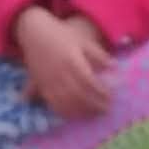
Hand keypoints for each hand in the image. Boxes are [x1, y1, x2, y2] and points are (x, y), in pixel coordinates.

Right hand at [14, 6, 113, 120]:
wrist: (34, 34)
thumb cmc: (61, 36)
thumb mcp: (82, 41)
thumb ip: (98, 55)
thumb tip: (114, 67)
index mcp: (72, 61)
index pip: (89, 82)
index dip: (101, 92)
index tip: (111, 97)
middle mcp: (60, 73)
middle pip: (79, 95)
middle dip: (94, 105)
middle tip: (106, 110)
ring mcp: (49, 81)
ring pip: (66, 103)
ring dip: (81, 112)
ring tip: (94, 115)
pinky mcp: (41, 87)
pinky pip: (53, 104)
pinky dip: (65, 112)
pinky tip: (75, 115)